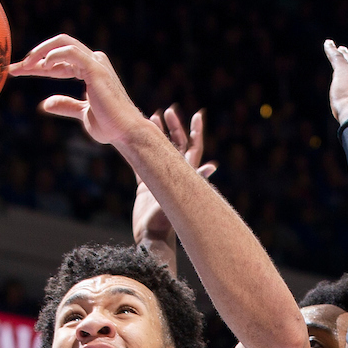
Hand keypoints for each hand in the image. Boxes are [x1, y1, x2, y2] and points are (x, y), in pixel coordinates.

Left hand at [9, 34, 148, 146]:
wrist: (124, 132)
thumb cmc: (108, 125)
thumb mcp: (82, 114)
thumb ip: (66, 105)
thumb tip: (46, 104)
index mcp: (88, 70)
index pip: (57, 61)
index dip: (35, 65)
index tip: (15, 71)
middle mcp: (92, 62)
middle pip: (57, 48)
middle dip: (35, 55)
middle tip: (15, 67)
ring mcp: (95, 63)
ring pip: (63, 43)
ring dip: (41, 52)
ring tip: (25, 66)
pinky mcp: (96, 68)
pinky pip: (71, 52)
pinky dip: (55, 55)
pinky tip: (43, 66)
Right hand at [133, 107, 216, 242]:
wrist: (149, 236)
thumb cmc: (165, 220)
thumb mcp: (180, 197)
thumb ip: (195, 180)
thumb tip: (213, 166)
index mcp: (184, 174)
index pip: (194, 147)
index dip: (196, 131)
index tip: (197, 115)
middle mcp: (173, 174)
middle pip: (177, 144)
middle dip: (174, 127)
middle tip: (168, 112)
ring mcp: (158, 178)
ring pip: (158, 150)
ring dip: (157, 134)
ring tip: (152, 117)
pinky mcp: (144, 186)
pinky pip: (141, 162)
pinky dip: (140, 148)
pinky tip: (134, 138)